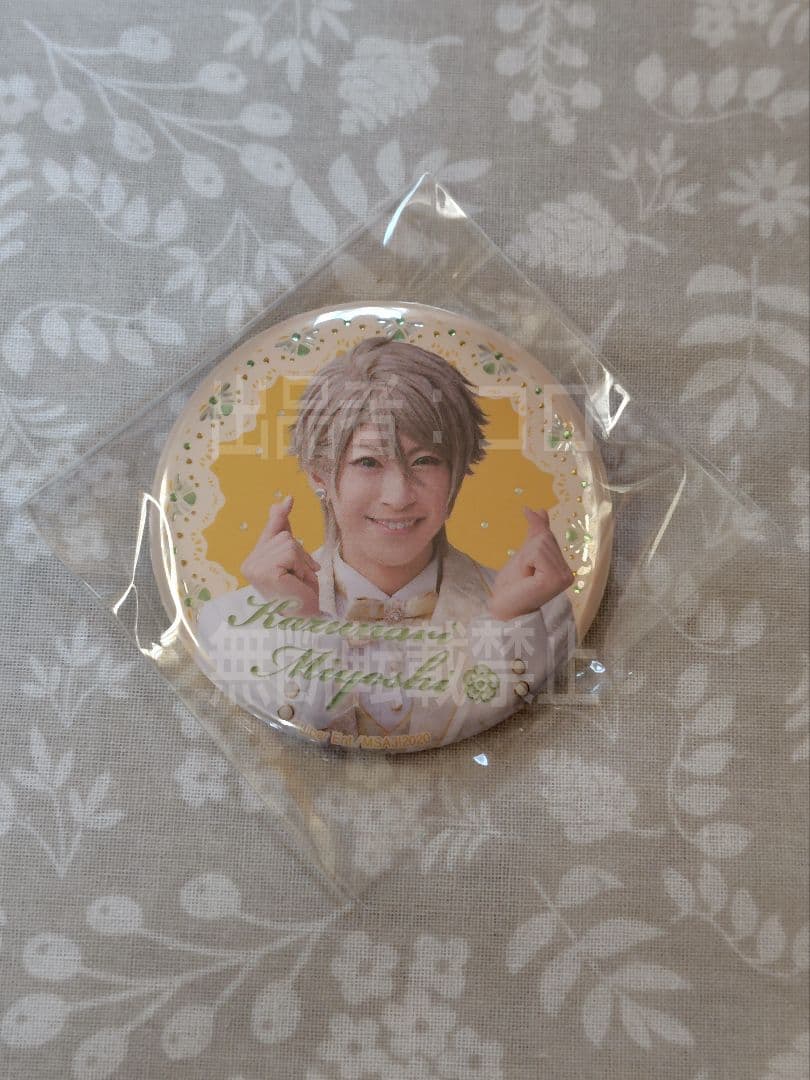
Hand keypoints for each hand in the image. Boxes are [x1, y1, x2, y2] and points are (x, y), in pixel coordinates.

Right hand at [241, 495, 321, 614]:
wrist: (305, 617)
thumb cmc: (299, 592)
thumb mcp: (294, 558)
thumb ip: (285, 533)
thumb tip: (281, 502)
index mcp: (253, 560)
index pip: (270, 532)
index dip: (280, 517)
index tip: (289, 499)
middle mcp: (249, 563)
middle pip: (283, 535)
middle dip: (300, 554)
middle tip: (300, 576)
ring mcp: (254, 567)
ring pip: (288, 542)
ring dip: (302, 562)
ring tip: (299, 580)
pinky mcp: (264, 571)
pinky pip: (290, 552)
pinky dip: (301, 566)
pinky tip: (297, 581)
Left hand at [488, 508, 573, 620]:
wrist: (502, 608)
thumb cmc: (511, 586)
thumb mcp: (523, 554)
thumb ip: (535, 533)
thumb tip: (540, 509)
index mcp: (562, 569)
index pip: (548, 538)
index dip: (531, 545)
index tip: (526, 567)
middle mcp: (568, 573)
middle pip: (545, 539)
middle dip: (527, 552)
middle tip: (523, 575)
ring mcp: (564, 577)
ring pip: (540, 544)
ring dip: (525, 558)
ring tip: (525, 578)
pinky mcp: (556, 578)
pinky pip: (537, 552)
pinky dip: (526, 562)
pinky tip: (527, 579)